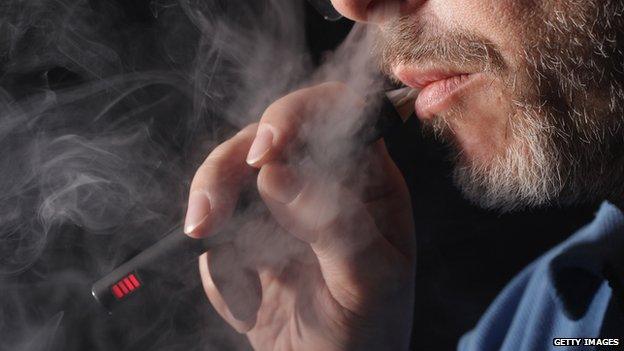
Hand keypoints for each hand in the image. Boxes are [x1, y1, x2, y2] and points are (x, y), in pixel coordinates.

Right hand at [184, 82, 415, 350]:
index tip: (265, 149)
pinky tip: (250, 306)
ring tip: (210, 247)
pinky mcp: (244, 242)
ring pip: (227, 177)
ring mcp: (276, 210)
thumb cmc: (369, 331)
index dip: (296, 114)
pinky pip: (215, 234)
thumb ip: (331, 223)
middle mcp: (318, 183)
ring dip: (210, 206)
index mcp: (366, 179)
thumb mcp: (367, 280)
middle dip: (228, 168)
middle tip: (208, 212)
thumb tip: (275, 171)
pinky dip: (219, 271)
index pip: (334, 113)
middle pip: (263, 138)